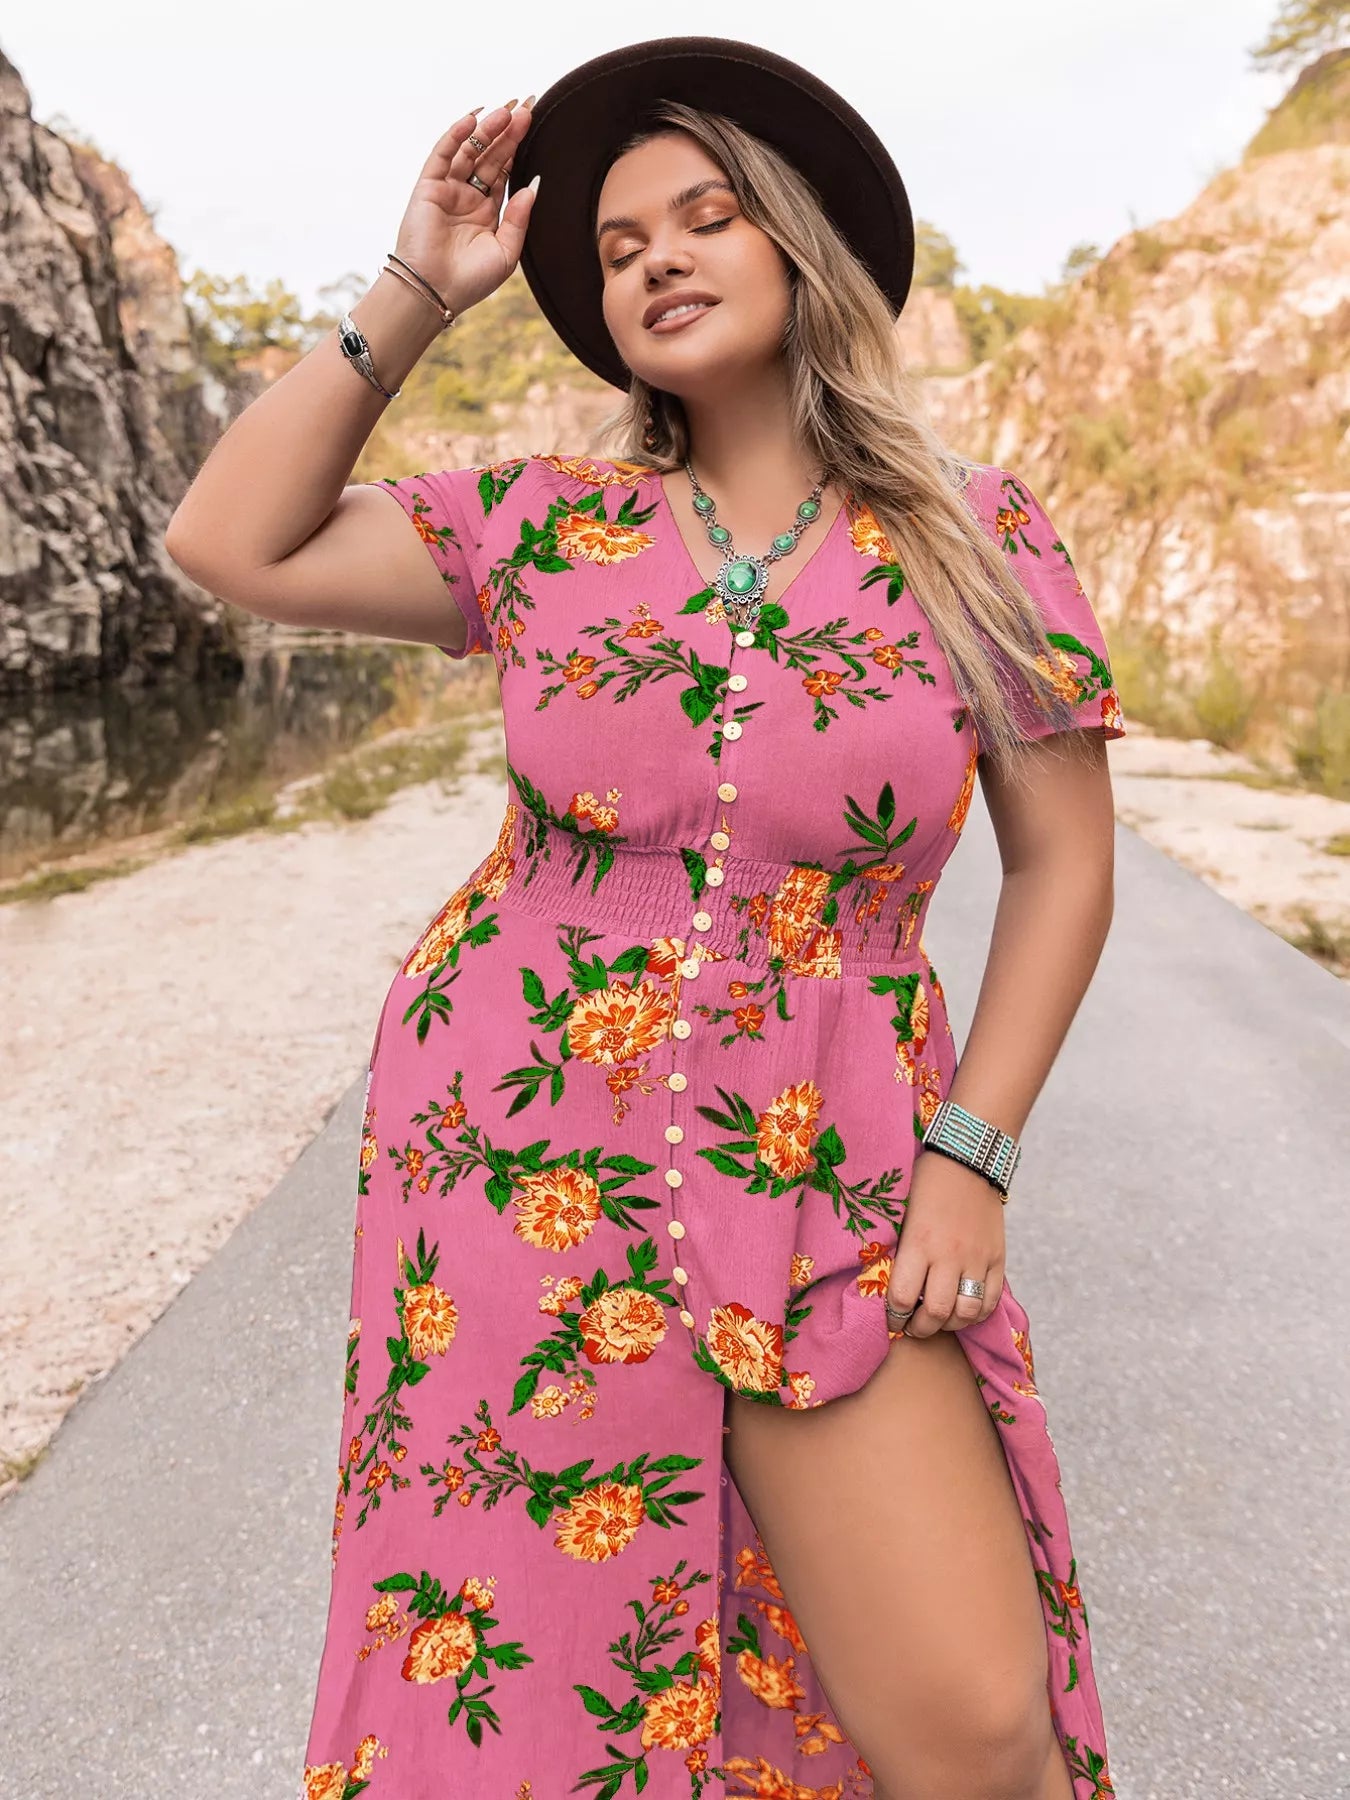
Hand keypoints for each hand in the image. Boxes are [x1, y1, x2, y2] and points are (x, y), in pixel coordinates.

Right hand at [392, 97, 538, 319]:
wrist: (436, 293)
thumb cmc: (471, 281)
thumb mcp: (507, 251)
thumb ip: (519, 218)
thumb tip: (532, 185)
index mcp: (487, 211)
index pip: (505, 170)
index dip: (518, 146)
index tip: (534, 121)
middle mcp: (467, 196)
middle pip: (491, 155)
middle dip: (508, 131)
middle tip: (527, 105)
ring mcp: (447, 190)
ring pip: (469, 151)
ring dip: (487, 129)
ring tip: (508, 111)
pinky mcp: (428, 188)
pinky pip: (442, 155)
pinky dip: (456, 136)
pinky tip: (473, 119)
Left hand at [886, 1149, 1006, 1336]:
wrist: (969, 1157)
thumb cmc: (926, 1180)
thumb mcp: (902, 1211)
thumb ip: (898, 1246)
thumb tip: (884, 1280)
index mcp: (919, 1242)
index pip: (903, 1297)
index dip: (893, 1316)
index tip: (890, 1319)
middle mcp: (949, 1255)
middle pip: (937, 1313)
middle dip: (920, 1328)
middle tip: (912, 1326)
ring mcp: (977, 1258)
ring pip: (966, 1313)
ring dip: (950, 1325)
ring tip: (939, 1320)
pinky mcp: (997, 1258)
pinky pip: (990, 1301)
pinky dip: (976, 1313)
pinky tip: (963, 1309)